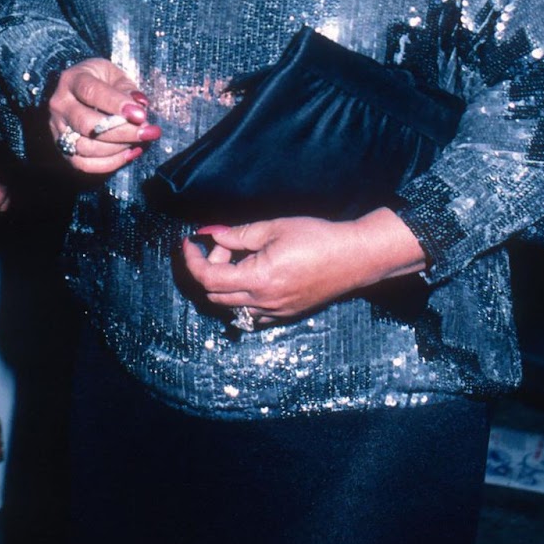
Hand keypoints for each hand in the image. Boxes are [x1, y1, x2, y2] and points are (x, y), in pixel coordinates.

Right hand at [46, 58, 160, 177]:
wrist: (80, 93)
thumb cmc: (102, 81)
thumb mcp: (115, 75)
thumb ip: (127, 89)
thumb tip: (140, 107)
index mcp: (72, 79)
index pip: (91, 92)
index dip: (116, 104)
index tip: (141, 114)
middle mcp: (60, 104)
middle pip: (87, 124)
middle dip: (121, 131)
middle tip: (147, 132)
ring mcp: (58, 129)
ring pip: (86, 147)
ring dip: (118, 148)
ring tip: (139, 140)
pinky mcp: (62, 149)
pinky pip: (84, 164)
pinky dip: (110, 162)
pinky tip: (129, 152)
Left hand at [180, 208, 426, 325]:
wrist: (354, 258)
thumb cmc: (317, 237)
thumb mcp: (275, 227)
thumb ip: (239, 234)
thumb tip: (213, 235)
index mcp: (258, 279)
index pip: (208, 278)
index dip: (192, 261)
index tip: (188, 243)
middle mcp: (264, 302)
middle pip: (215, 295)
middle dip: (209, 268)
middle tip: (224, 244)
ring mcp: (275, 313)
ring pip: (231, 307)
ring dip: (224, 284)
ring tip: (240, 258)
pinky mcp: (286, 315)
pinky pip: (250, 314)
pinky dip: (240, 297)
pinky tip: (252, 276)